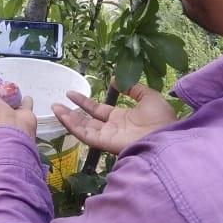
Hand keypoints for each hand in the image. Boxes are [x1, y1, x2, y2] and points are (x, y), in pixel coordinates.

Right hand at [51, 83, 176, 155]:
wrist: (167, 137)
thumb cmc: (161, 119)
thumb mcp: (148, 97)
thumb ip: (132, 88)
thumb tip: (116, 79)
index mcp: (122, 118)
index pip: (98, 110)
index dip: (85, 102)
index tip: (71, 93)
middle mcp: (112, 128)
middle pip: (87, 120)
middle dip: (72, 112)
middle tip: (57, 102)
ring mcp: (108, 136)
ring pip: (83, 127)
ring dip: (68, 118)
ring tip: (55, 107)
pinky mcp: (105, 143)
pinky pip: (85, 135)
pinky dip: (72, 126)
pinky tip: (62, 115)